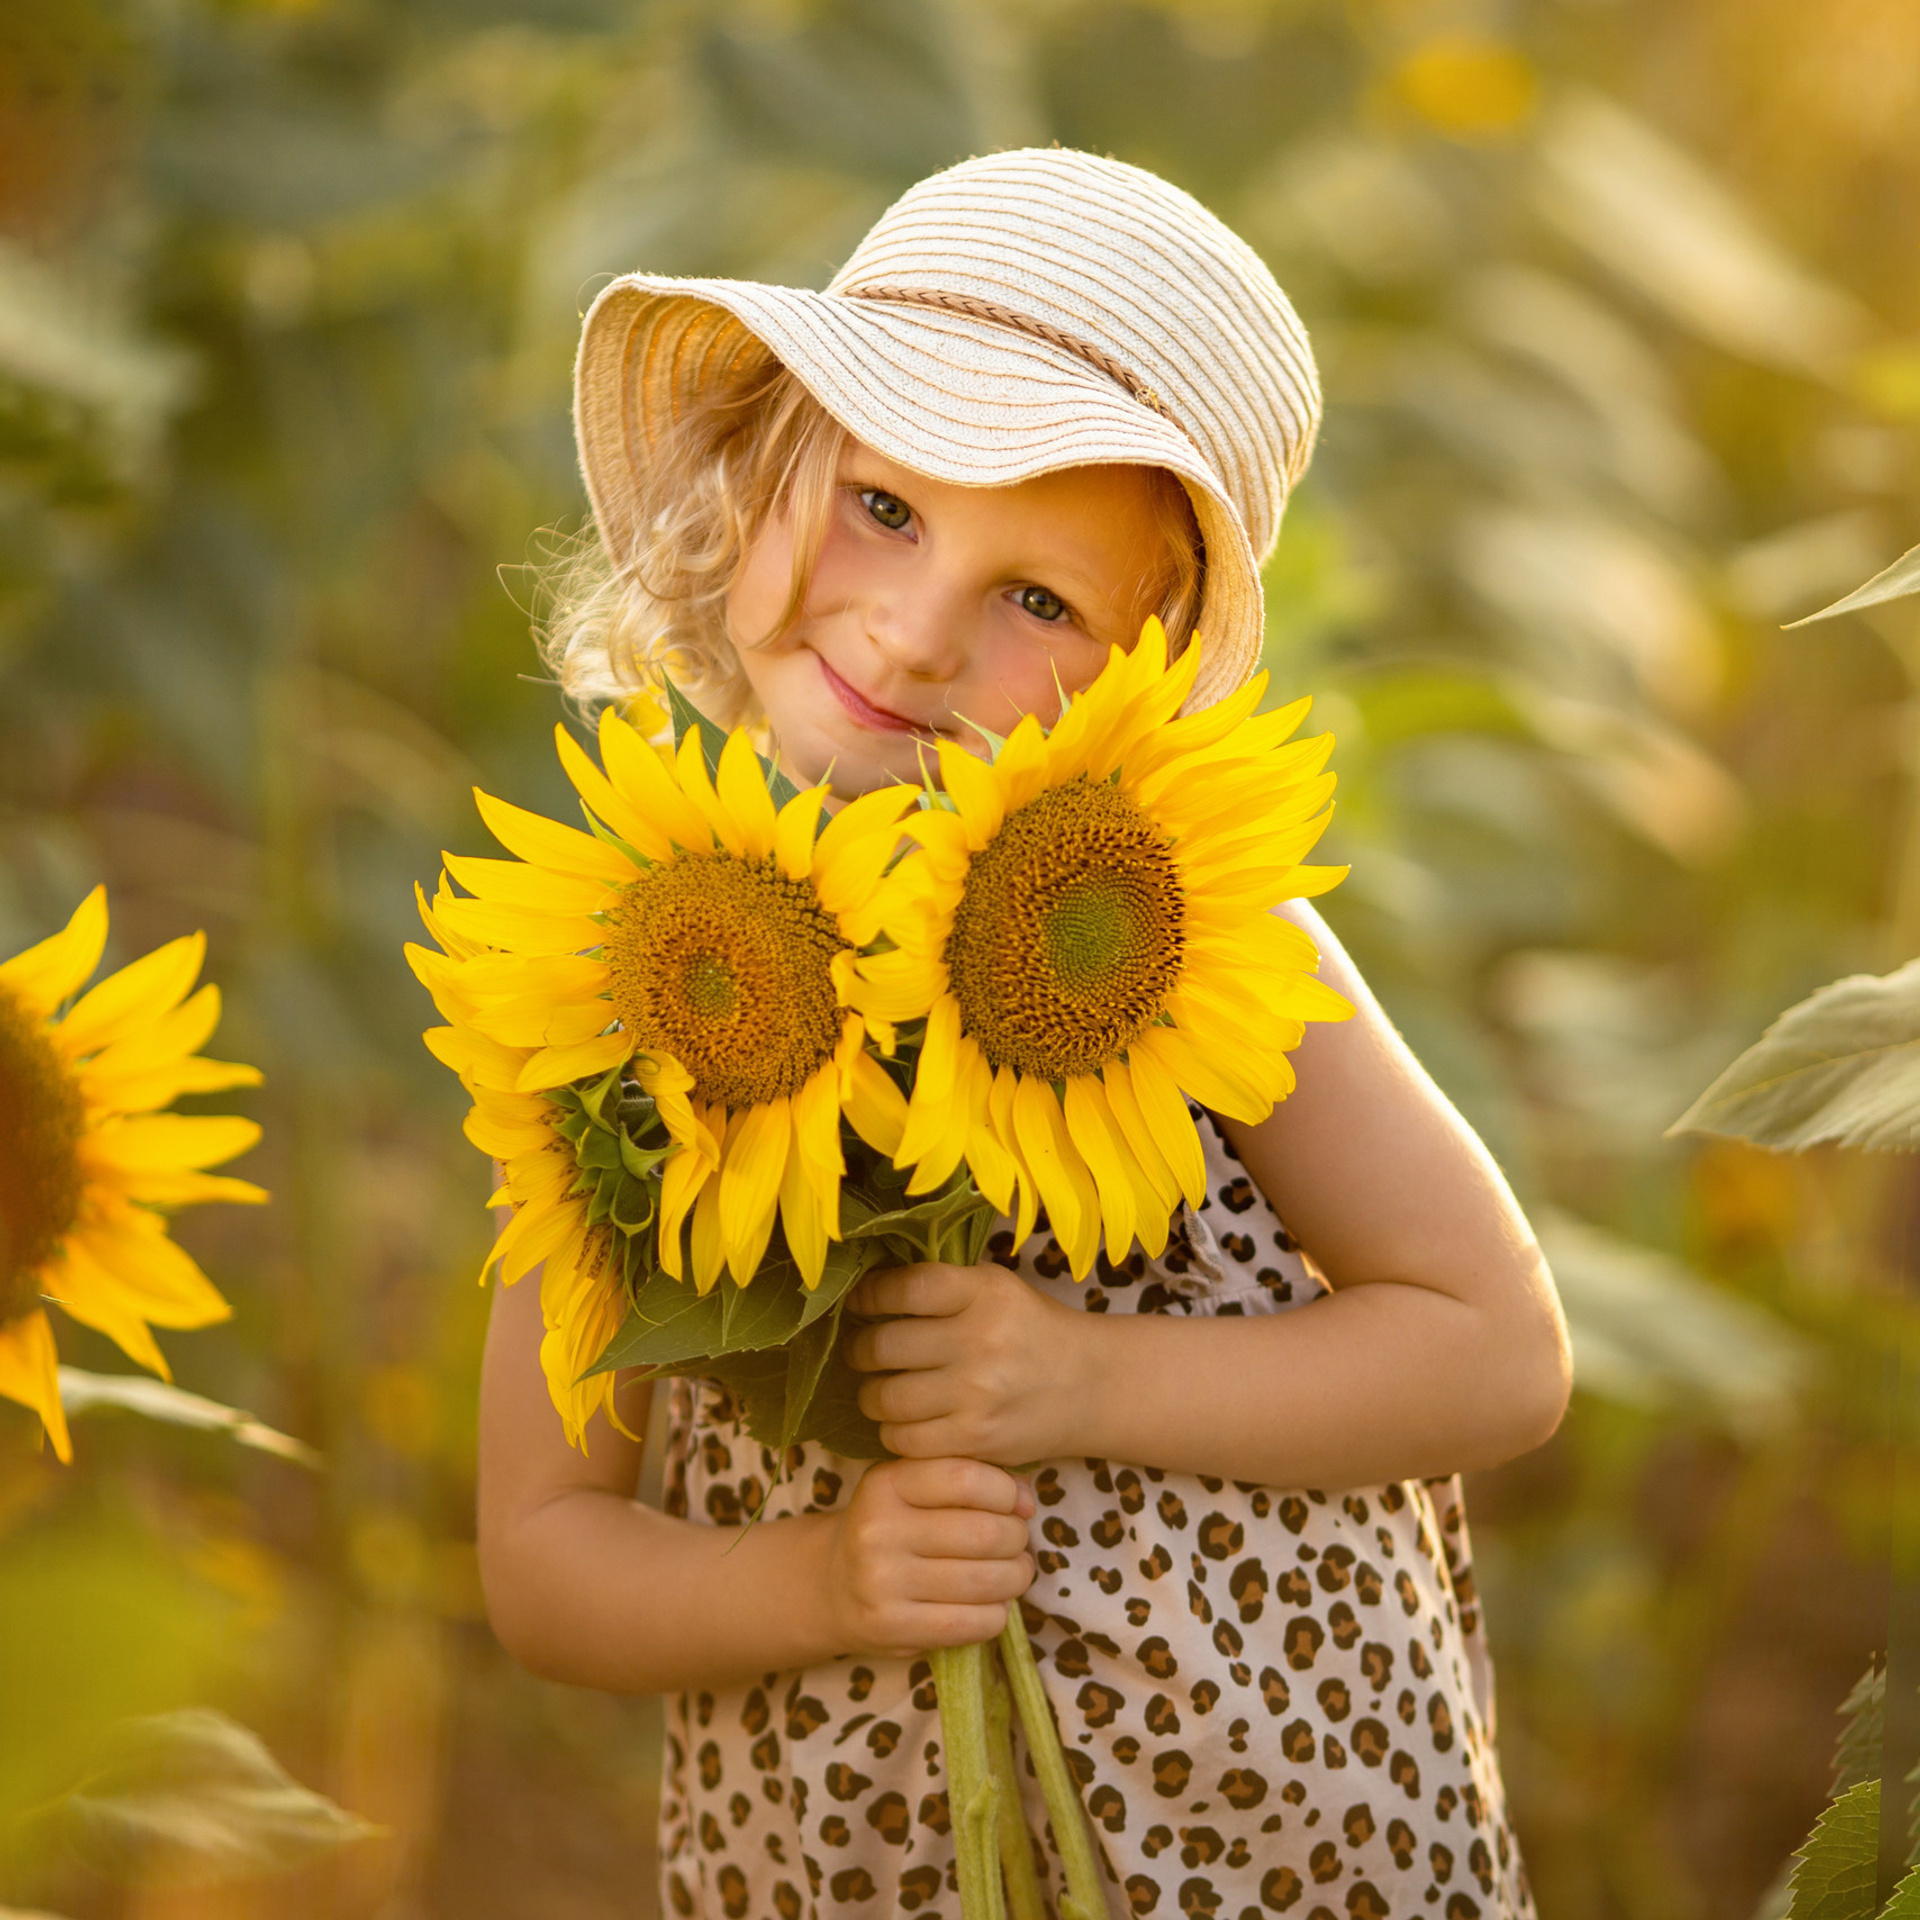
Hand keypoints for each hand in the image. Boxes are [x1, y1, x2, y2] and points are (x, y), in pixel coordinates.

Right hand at [823, 1457, 1034, 1660]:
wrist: (833, 1585)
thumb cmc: (893, 1527)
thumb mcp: (913, 1487)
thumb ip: (969, 1479)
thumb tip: (1027, 1500)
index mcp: (885, 1483)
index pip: (966, 1478)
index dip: (1007, 1491)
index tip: (1017, 1504)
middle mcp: (878, 1529)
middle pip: (984, 1532)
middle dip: (1017, 1538)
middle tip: (1017, 1542)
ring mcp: (881, 1582)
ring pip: (985, 1580)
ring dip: (1016, 1577)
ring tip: (1013, 1573)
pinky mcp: (892, 1627)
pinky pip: (972, 1623)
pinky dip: (997, 1614)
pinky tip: (991, 1605)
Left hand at [844, 1260, 1091, 1464]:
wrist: (1090, 1386)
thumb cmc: (1030, 1331)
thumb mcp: (997, 1289)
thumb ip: (942, 1286)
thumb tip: (867, 1285)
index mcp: (986, 1292)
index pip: (905, 1288)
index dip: (868, 1295)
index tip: (858, 1301)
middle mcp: (982, 1340)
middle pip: (884, 1345)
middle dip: (860, 1349)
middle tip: (861, 1350)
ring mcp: (978, 1394)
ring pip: (885, 1397)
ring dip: (871, 1394)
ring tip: (879, 1387)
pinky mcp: (976, 1439)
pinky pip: (904, 1439)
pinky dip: (893, 1430)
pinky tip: (904, 1419)